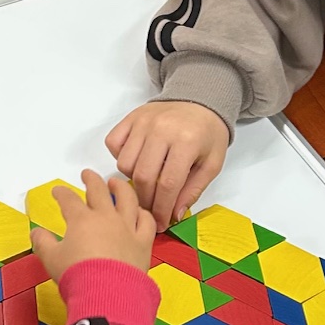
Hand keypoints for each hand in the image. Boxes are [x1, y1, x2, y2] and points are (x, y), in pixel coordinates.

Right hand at [33, 170, 156, 278]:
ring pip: (127, 198)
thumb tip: (36, 233)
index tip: (57, 191)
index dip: (61, 193)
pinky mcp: (143, 242)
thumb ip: (43, 243)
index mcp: (82, 220)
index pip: (69, 200)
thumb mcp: (51, 260)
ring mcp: (127, 228)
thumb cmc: (77, 276)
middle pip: (99, 190)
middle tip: (87, 174)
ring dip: (121, 187)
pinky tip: (139, 212)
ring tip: (116, 183)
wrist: (107, 294)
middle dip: (91, 179)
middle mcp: (106, 218)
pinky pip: (146, 221)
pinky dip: (143, 213)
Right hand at [104, 100, 229, 230]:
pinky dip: (120, 157)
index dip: (162, 209)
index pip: (168, 184)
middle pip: (143, 176)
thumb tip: (174, 214)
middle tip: (151, 210)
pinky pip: (113, 144)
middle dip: (146, 201)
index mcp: (186, 141)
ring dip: (133, 180)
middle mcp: (161, 129)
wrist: (199, 101)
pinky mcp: (130, 118)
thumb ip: (193, 190)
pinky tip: (136, 160)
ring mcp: (143, 122)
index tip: (161, 223)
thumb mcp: (211, 164)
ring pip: (124, 164)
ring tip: (147, 181)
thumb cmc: (206, 135)